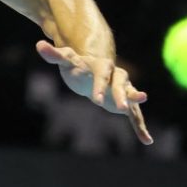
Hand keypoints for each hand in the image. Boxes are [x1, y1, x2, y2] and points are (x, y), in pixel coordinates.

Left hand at [36, 40, 152, 144]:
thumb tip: (39, 45)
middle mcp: (116, 75)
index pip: (101, 75)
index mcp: (101, 65)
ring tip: (142, 120)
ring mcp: (123, 89)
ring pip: (131, 97)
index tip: (96, 100)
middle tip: (122, 108)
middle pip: (120, 84)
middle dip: (121, 96)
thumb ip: (54, 55)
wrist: (90, 71)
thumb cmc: (76, 66)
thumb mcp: (65, 60)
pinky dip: (140, 127)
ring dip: (135, 107)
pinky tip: (147, 140)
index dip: (99, 86)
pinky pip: (135, 115)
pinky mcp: (125, 102)